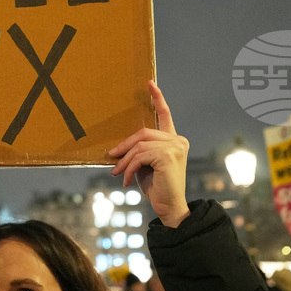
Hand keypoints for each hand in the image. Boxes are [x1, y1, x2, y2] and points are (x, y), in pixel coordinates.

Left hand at [109, 81, 189, 227]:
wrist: (169, 207)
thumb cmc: (157, 187)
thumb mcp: (144, 165)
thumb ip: (138, 152)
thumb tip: (116, 148)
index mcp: (174, 140)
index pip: (165, 115)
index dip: (157, 98)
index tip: (149, 83)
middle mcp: (178, 141)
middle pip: (143, 133)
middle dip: (125, 146)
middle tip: (112, 157)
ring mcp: (175, 147)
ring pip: (140, 146)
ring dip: (124, 161)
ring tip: (117, 173)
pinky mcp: (168, 156)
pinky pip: (140, 156)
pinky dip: (128, 168)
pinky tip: (126, 180)